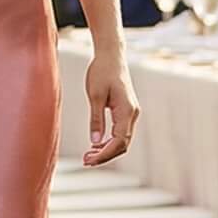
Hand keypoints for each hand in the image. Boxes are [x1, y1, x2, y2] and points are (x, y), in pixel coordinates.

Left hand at [82, 46, 139, 166]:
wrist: (111, 56)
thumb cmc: (101, 71)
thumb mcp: (95, 95)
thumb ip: (96, 119)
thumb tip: (95, 141)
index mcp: (127, 111)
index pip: (119, 142)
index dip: (104, 154)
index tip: (88, 160)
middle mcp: (132, 114)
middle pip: (123, 144)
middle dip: (105, 155)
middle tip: (85, 161)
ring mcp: (131, 113)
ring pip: (122, 140)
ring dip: (107, 150)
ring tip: (88, 155)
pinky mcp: (126, 111)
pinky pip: (120, 132)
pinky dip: (109, 141)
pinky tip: (96, 145)